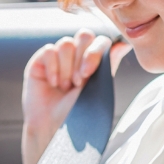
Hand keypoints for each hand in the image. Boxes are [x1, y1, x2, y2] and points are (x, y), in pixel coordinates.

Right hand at [22, 29, 111, 163]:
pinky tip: (53, 84)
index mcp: (94, 61)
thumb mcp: (98, 88)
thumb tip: (123, 44)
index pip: (99, 40)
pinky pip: (49, 50)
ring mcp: (58, 58)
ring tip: (65, 87)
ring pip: (66, 43)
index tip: (89, 74)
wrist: (56, 128)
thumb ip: (108, 63)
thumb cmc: (80, 113)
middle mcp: (76, 57)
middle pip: (84, 35)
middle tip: (78, 82)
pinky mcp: (40, 62)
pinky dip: (52, 67)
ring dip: (66, 67)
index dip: (95, 52)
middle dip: (82, 58)